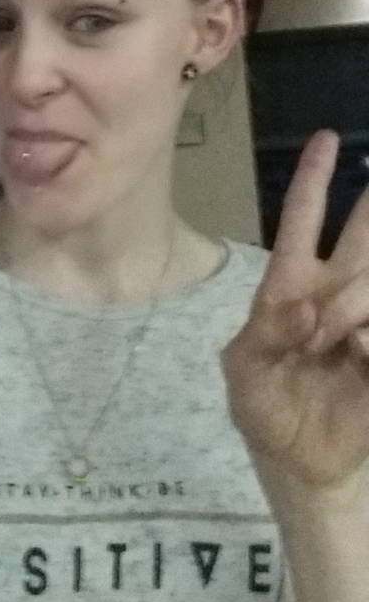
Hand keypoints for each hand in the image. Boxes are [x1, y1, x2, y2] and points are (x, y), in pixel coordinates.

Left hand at [223, 130, 368, 487]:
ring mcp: (365, 319)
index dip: (313, 180)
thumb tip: (303, 308)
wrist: (303, 463)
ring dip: (359, 303)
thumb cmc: (264, 409)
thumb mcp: (245, 373)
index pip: (303, 221)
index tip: (326, 139)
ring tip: (342, 340)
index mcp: (291, 286)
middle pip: (360, 236)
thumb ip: (266, 336)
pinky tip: (359, 356)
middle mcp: (334, 291)